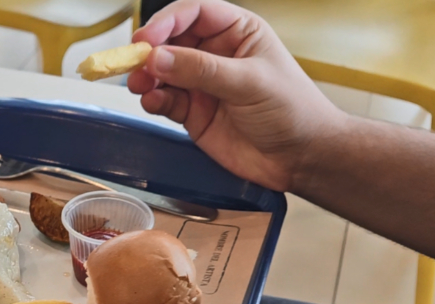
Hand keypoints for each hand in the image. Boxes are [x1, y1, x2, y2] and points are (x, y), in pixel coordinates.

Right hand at [128, 0, 346, 191]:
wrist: (300, 158)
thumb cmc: (292, 110)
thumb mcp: (249, 82)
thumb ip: (202, 70)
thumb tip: (159, 57)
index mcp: (237, 32)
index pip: (195, 14)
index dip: (168, 21)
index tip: (147, 37)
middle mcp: (216, 54)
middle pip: (171, 41)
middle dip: (151, 51)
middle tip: (134, 62)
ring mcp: (202, 84)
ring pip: (163, 72)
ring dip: (147, 76)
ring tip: (140, 85)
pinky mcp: (193, 113)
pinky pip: (164, 100)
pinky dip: (154, 100)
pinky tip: (154, 102)